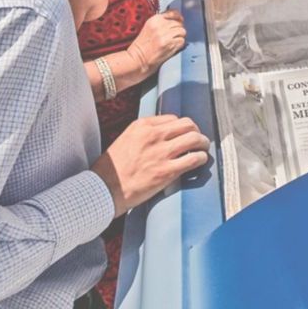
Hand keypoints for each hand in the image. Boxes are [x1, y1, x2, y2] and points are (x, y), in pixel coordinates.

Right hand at [91, 115, 209, 216]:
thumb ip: (144, 134)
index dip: (182, 127)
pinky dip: (201, 158)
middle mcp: (153, 135)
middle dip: (196, 131)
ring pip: (194, 139)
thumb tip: (164, 135)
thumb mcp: (126, 139)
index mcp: (142, 126)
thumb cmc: (111, 168)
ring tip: (203, 148)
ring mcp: (161, 153)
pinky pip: (194, 159)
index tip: (184, 134)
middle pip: (187, 125)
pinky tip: (200, 161)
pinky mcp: (167, 171)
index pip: (172, 118)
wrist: (104, 189)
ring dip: (203, 143)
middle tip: (198, 139)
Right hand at [126, 10, 184, 75]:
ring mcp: (165, 35)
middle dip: (178, 29)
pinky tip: (173, 47)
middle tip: (174, 36)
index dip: (178, 17)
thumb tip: (176, 20)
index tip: (179, 21)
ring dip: (179, 37)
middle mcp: (160, 25)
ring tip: (173, 41)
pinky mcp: (169, 44)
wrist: (137, 59)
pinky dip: (179, 44)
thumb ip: (161, 22)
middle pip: (179, 23)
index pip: (173, 13)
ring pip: (182, 31)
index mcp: (154, 19)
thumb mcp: (149, 28)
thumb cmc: (142, 46)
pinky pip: (182, 41)